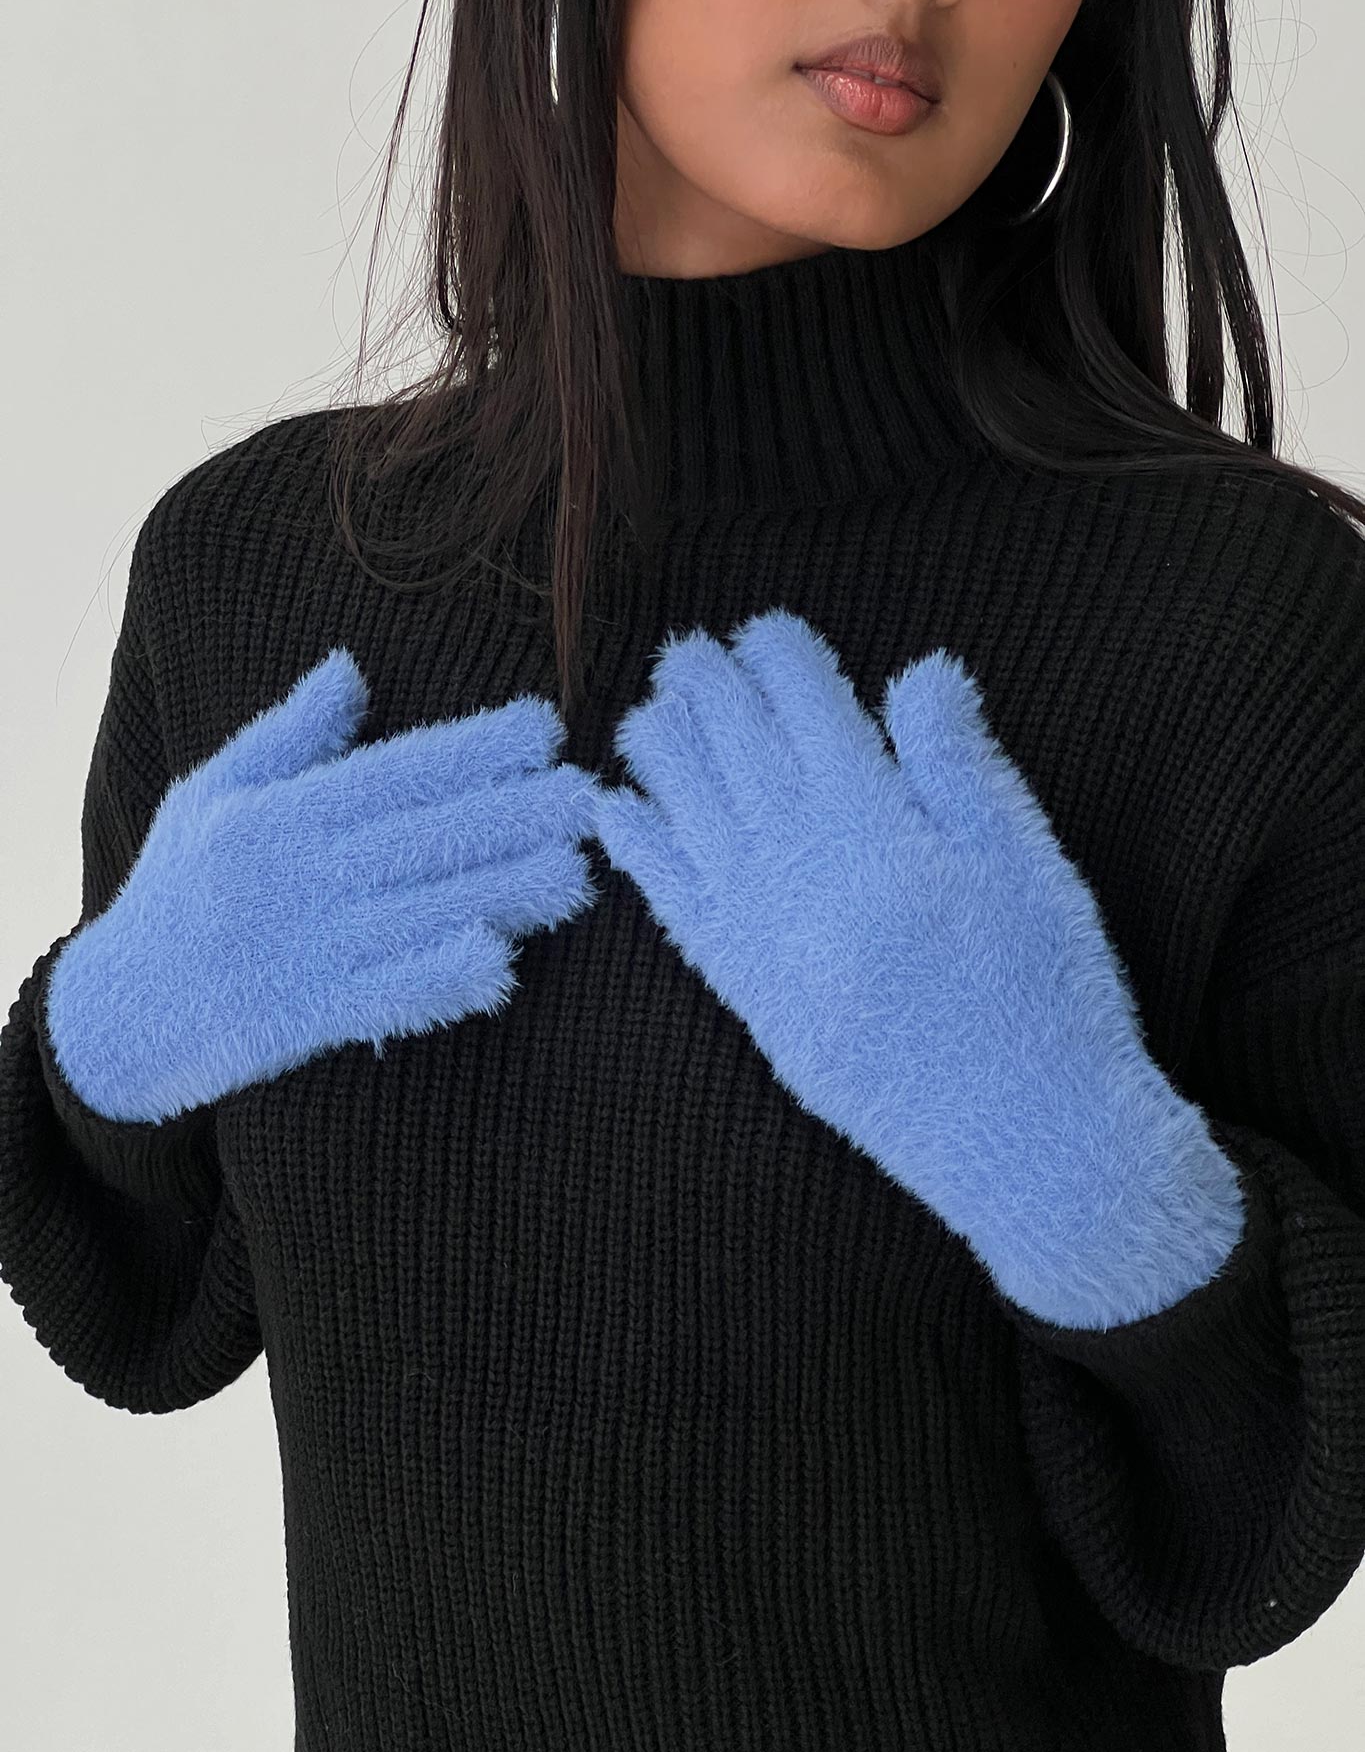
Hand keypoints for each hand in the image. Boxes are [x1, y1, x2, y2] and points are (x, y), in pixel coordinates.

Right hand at [44, 650, 601, 1124]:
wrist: (116, 1015)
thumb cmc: (176, 889)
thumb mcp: (211, 793)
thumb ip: (288, 735)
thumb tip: (352, 668)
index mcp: (277, 814)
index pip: (393, 772)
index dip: (471, 750)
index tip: (544, 731)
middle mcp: (295, 876)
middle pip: (421, 838)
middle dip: (512, 816)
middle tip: (590, 797)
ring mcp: (304, 949)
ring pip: (420, 913)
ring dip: (504, 892)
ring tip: (578, 872)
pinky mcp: (308, 1017)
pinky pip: (386, 996)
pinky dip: (441, 980)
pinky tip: (500, 963)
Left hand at [590, 607, 1245, 1327]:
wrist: (1028, 1140)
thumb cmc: (1047, 993)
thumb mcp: (1030, 864)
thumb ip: (962, 764)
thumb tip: (917, 670)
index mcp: (879, 833)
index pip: (812, 717)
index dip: (783, 662)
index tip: (765, 628)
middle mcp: (805, 877)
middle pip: (739, 759)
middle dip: (707, 695)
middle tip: (681, 650)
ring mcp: (767, 940)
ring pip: (693, 823)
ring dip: (661, 761)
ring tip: (641, 714)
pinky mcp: (752, 998)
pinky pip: (676, 910)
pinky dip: (640, 857)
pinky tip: (613, 815)